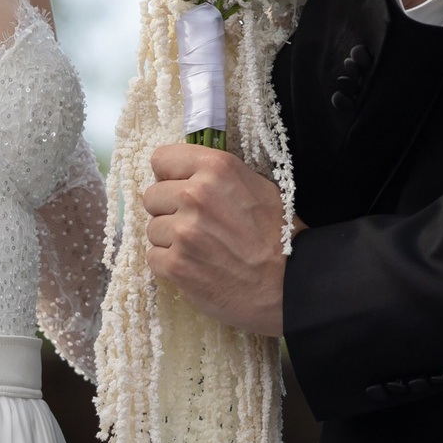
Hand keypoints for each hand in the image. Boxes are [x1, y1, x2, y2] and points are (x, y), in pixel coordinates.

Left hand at [143, 145, 302, 337]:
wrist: (291, 284)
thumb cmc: (279, 235)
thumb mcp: (257, 186)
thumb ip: (216, 176)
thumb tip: (185, 175)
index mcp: (216, 168)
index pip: (161, 159)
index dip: (170, 176)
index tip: (181, 189)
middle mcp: (195, 194)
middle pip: (152, 195)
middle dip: (169, 210)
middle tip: (195, 226)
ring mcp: (183, 231)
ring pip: (152, 229)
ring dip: (170, 240)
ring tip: (200, 249)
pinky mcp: (176, 265)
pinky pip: (153, 257)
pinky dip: (170, 265)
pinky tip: (195, 267)